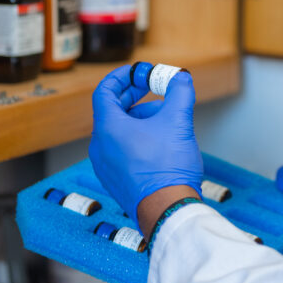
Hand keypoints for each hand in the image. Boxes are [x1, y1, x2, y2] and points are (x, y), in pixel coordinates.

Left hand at [89, 66, 202, 222]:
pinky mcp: (116, 179)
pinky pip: (121, 149)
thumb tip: (181, 78)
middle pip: (112, 110)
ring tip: (165, 118)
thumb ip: (180, 93)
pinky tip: (160, 142)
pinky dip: (137, 138)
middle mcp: (100, 146)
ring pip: (118, 131)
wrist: (167, 210)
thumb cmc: (167, 168)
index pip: (104, 91)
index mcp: (108, 128)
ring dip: (139, 118)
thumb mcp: (178, 122)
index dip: (121, 77)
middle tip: (152, 88)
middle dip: (134, 96)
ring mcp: (106, 165)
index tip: (138, 72)